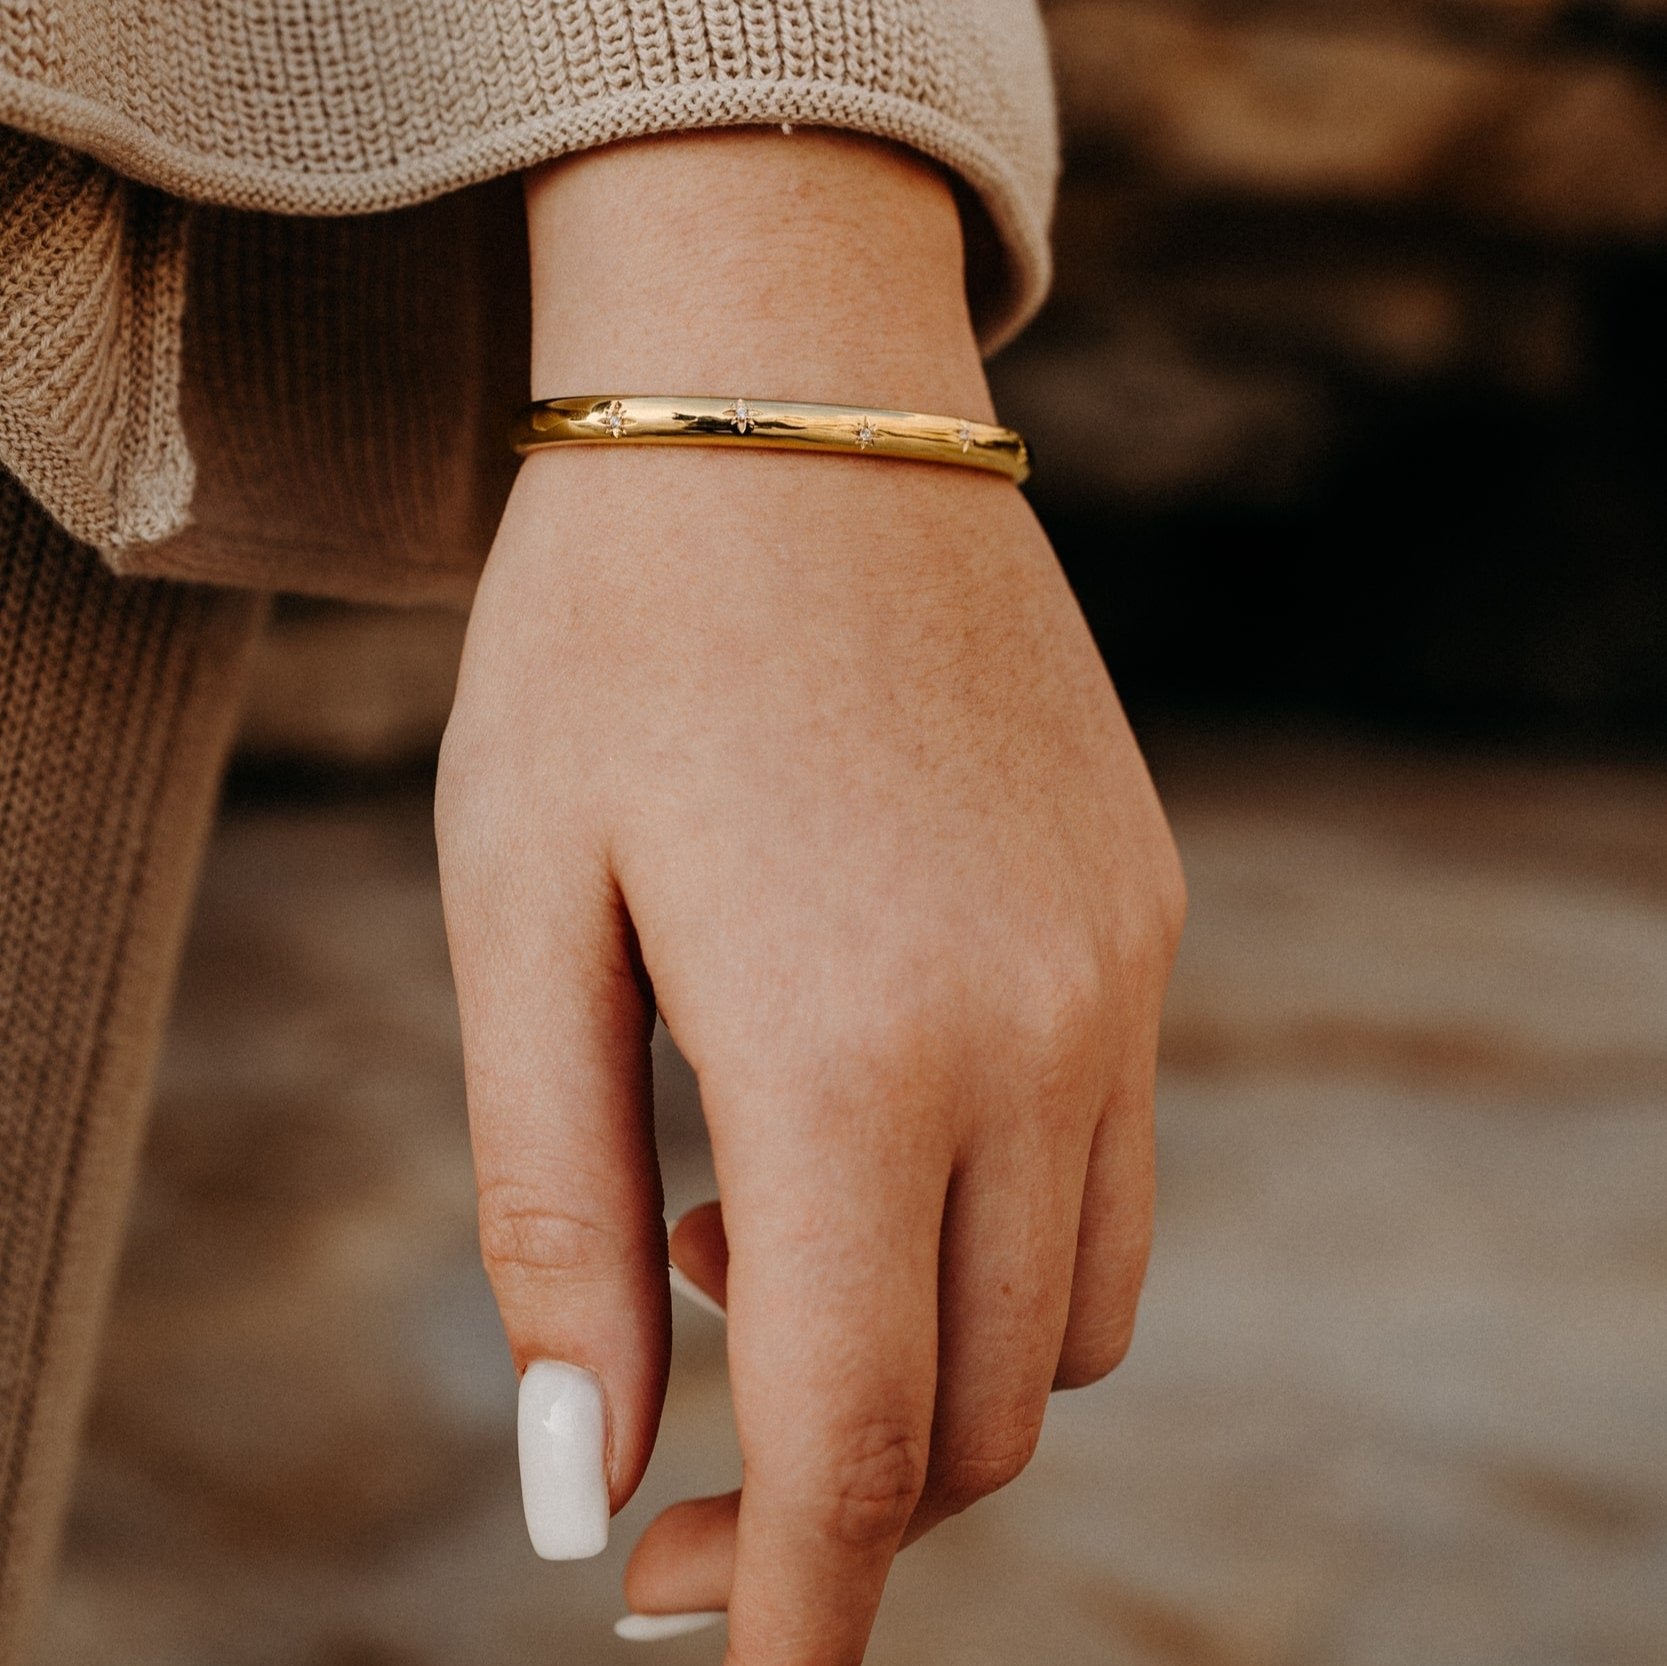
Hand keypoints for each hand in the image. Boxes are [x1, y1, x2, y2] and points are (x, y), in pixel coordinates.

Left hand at [433, 129, 1184, 1665]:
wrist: (784, 403)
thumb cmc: (611, 643)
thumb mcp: (521, 919)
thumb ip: (548, 1216)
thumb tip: (576, 1487)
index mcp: (852, 1054)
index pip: (863, 1440)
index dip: (802, 1607)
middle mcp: (1034, 1035)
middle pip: (984, 1401)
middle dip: (847, 1484)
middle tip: (682, 1425)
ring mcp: (1114, 972)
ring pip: (1071, 1302)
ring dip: (929, 1346)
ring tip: (744, 1217)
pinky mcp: (1140, 910)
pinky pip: (1105, 1156)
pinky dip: (993, 1219)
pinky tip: (857, 1102)